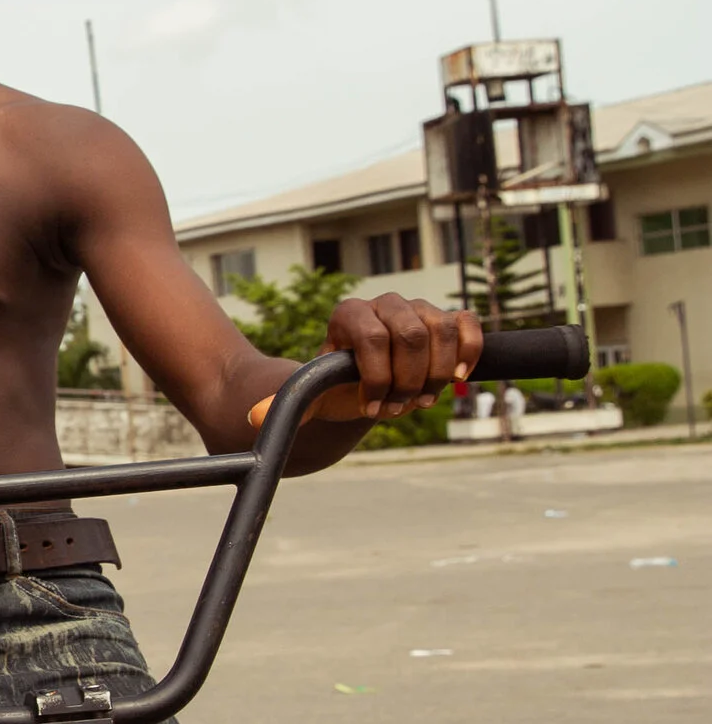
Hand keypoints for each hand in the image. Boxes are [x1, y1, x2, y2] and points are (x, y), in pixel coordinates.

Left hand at [252, 293, 485, 430]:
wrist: (357, 386)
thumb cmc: (330, 390)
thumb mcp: (308, 396)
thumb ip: (286, 405)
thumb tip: (255, 419)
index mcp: (348, 315)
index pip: (371, 337)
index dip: (377, 378)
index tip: (371, 409)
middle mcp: (384, 304)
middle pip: (411, 334)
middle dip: (408, 380)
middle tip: (398, 408)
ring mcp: (417, 309)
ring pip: (441, 328)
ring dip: (436, 373)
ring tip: (422, 399)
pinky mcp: (445, 321)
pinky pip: (467, 324)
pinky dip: (468, 351)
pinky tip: (455, 378)